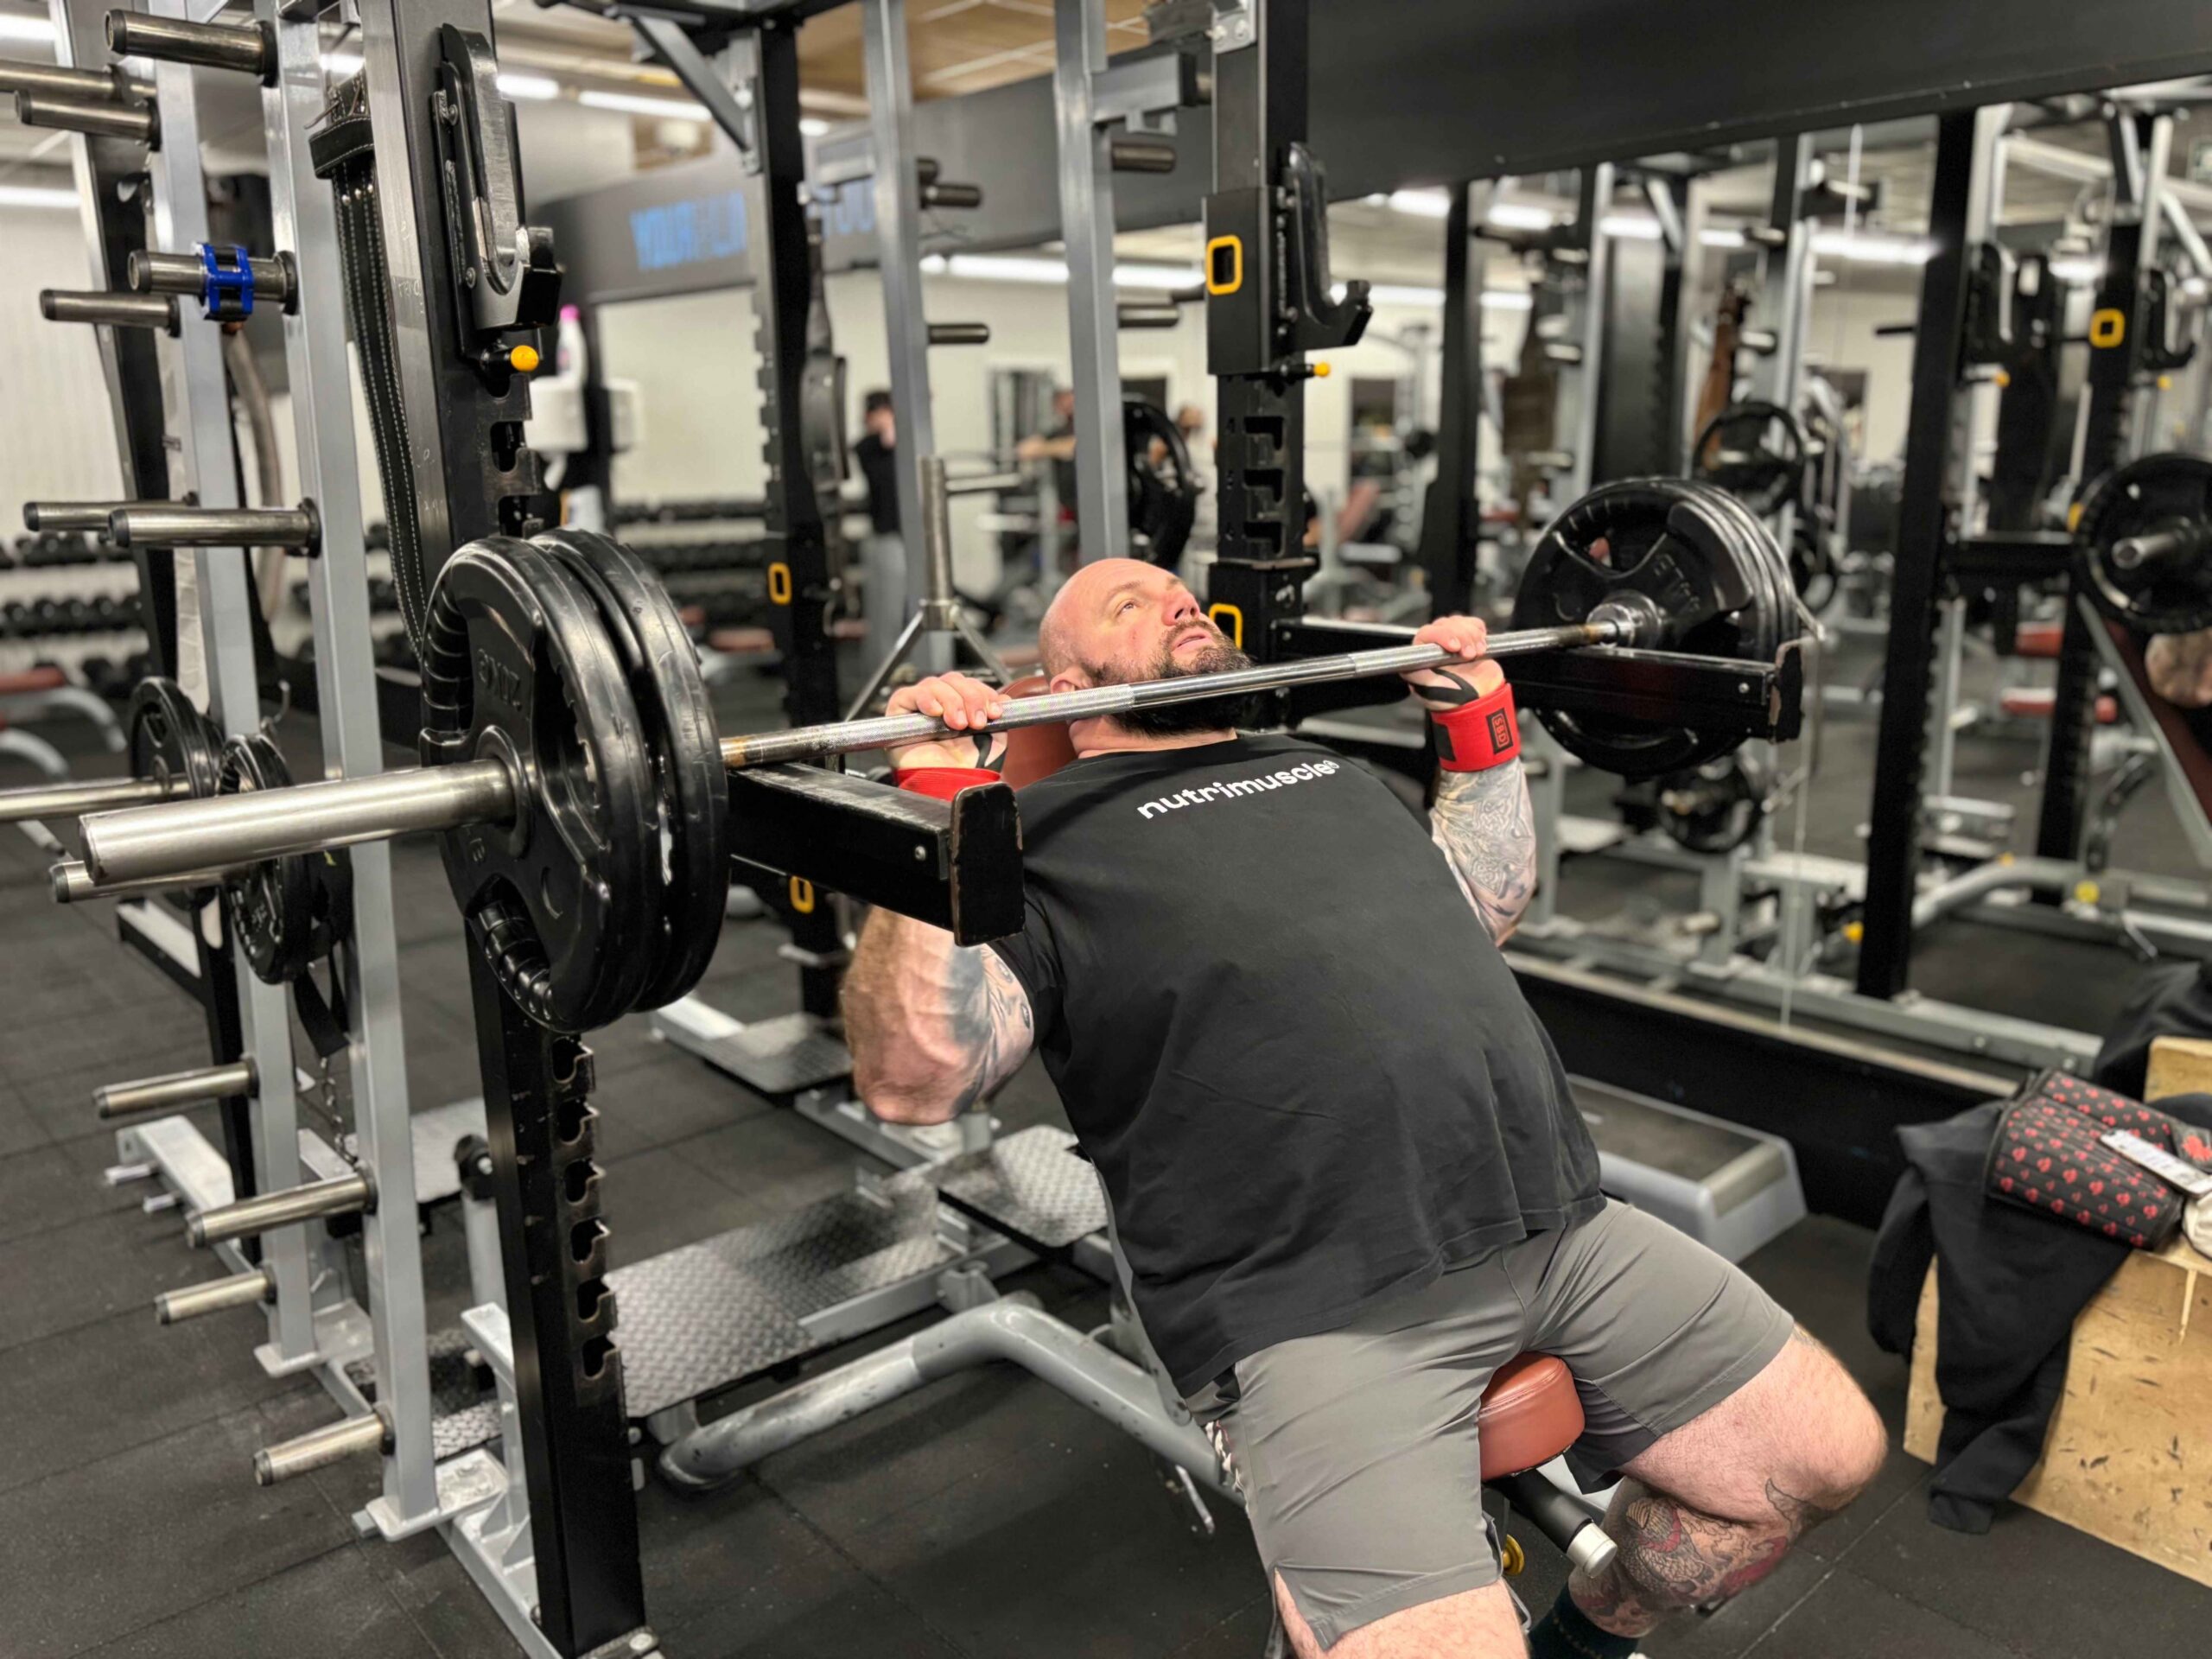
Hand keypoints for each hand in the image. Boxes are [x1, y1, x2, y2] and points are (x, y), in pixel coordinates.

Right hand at [885, 672, 1010, 770]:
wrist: (951, 786)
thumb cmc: (967, 768)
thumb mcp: (993, 738)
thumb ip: (996, 716)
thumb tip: (1004, 698)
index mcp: (960, 708)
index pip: (968, 685)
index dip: (983, 692)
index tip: (995, 711)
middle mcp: (940, 706)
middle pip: (953, 680)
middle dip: (970, 698)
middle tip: (976, 722)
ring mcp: (919, 709)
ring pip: (934, 684)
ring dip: (951, 701)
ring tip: (957, 725)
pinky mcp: (899, 715)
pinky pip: (907, 695)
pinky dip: (925, 699)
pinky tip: (936, 713)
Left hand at [1402, 615, 1504, 711]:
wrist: (1481, 702)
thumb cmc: (1454, 700)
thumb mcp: (1427, 690)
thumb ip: (1414, 674)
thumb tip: (1405, 661)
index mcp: (1422, 657)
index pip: (1427, 633)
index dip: (1442, 635)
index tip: (1454, 646)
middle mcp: (1436, 647)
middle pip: (1445, 625)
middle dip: (1461, 637)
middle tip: (1469, 655)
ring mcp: (1454, 642)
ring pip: (1460, 623)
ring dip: (1472, 637)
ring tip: (1476, 654)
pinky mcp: (1470, 640)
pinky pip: (1473, 624)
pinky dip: (1479, 633)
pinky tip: (1481, 648)